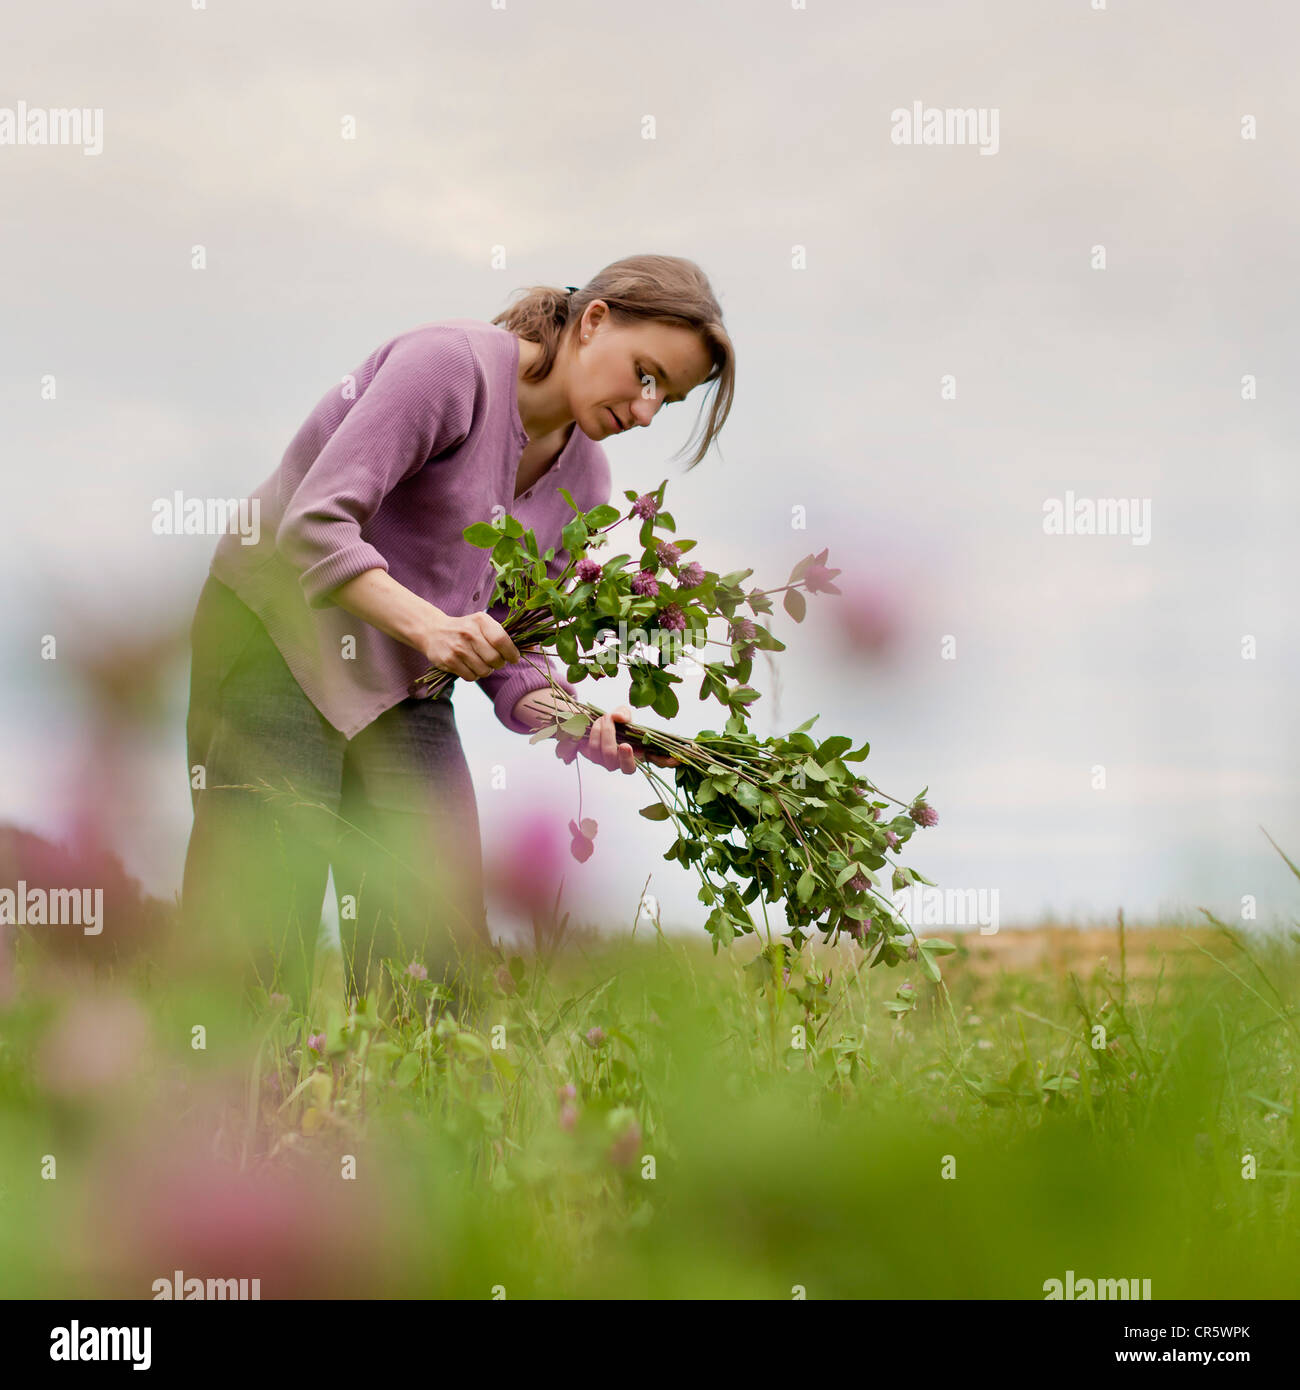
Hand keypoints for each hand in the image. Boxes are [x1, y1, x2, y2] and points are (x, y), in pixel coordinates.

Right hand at [422, 608, 520, 681]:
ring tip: (479, 661)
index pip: (502, 641)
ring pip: (484, 671)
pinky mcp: (449, 661)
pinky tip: (468, 665)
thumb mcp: (484, 625)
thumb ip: (505, 636)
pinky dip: (473, 675)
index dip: (511, 653)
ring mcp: (458, 648)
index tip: (513, 658)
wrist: (434, 631)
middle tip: (493, 660)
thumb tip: (535, 648)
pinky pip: (471, 677)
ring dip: (485, 670)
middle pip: (495, 659)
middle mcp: (469, 633)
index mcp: (481, 621)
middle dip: (498, 663)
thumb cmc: (467, 629)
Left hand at [557, 703, 680, 772]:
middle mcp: (624, 763)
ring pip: (604, 752)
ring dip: (602, 730)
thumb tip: (620, 718)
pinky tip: (596, 723)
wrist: (594, 724)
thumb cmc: (616, 724)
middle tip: (610, 717)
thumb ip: (625, 715)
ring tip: (603, 718)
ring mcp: (607, 762)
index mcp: (639, 754)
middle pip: (619, 760)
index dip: (667, 762)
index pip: (657, 763)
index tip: (672, 757)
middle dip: (612, 735)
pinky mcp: (592, 758)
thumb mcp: (624, 716)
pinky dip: (594, 731)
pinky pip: (592, 748)